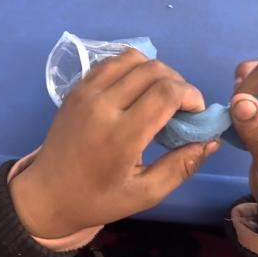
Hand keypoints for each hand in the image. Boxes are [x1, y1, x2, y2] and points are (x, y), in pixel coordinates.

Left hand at [10, 50, 218, 237]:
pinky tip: (136, 90)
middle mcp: (102, 105)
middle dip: (178, 83)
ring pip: (131, 58)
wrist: (46, 193)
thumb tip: (210, 141)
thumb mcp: (145, 193)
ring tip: (160, 95)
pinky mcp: (76, 88)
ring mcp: (85, 92)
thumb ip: (181, 166)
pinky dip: (131, 68)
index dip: (191, 96)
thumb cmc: (97, 198)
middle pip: (153, 69)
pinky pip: (110, 62)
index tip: (196, 113)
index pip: (165, 93)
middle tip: (182, 107)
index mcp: (120, 135)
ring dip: (155, 70)